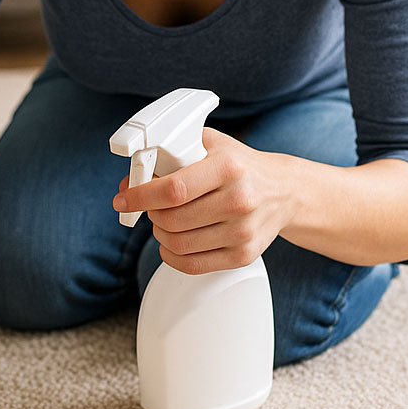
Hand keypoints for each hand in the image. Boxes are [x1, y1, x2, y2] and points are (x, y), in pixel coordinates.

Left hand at [113, 128, 300, 273]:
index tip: (123, 198)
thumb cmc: (240, 165)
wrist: (284, 191)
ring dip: (159, 233)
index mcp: (228, 167)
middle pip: (172, 220)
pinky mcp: (243, 255)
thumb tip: (132, 176)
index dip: (140, 196)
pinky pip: (192, 265)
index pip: (174, 189)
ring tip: (162, 221)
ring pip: (179, 244)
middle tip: (148, 206)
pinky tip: (171, 242)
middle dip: (149, 213)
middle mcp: (239, 200)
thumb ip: (174, 149)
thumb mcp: (211, 143)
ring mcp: (243, 231)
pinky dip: (171, 255)